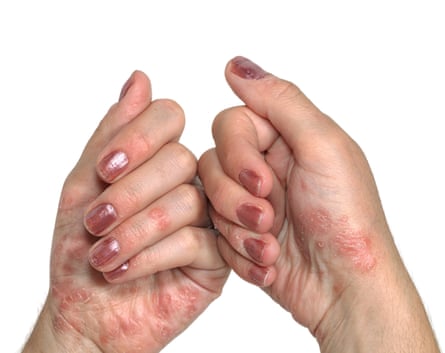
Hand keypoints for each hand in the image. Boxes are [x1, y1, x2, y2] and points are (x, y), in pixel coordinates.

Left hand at [23, 71, 228, 352]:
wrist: (87, 311)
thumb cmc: (81, 248)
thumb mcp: (84, 186)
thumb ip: (113, 134)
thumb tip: (139, 78)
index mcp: (158, 160)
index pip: (168, 118)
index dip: (137, 138)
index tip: (104, 170)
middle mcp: (188, 183)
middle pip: (180, 159)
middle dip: (132, 192)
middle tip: (96, 221)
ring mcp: (207, 219)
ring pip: (190, 201)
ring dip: (137, 229)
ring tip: (104, 254)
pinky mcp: (217, 257)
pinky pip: (197, 242)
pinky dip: (151, 256)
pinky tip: (123, 271)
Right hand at [199, 57, 438, 351]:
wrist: (344, 289)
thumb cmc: (346, 219)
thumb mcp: (323, 147)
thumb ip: (281, 101)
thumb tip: (237, 65)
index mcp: (285, 138)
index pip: (231, 124)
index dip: (238, 153)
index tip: (263, 182)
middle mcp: (265, 166)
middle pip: (212, 163)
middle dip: (235, 198)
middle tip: (268, 219)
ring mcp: (249, 202)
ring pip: (209, 201)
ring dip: (238, 229)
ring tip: (271, 247)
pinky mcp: (238, 234)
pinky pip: (214, 234)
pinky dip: (240, 252)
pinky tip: (269, 262)